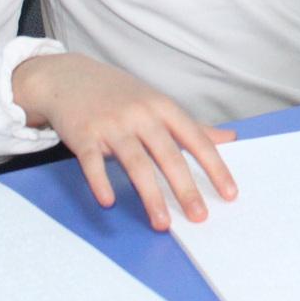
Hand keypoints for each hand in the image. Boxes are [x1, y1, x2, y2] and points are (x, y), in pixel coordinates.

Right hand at [12, 53, 236, 230]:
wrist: (69, 77)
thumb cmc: (120, 95)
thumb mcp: (158, 103)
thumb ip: (192, 126)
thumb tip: (230, 138)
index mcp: (164, 108)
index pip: (197, 140)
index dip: (215, 167)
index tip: (230, 192)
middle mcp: (141, 115)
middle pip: (168, 156)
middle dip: (186, 189)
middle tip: (200, 217)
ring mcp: (112, 125)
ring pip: (136, 164)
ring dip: (150, 196)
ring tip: (162, 223)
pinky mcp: (84, 135)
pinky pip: (93, 162)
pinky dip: (101, 182)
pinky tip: (108, 202)